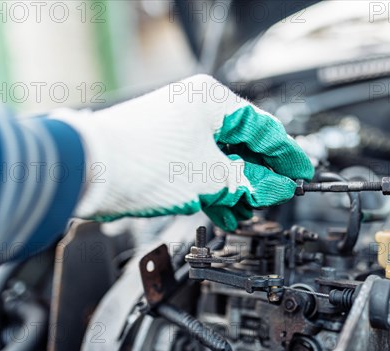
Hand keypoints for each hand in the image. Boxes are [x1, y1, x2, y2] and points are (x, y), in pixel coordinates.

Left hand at [51, 75, 313, 230]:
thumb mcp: (210, 176)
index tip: (304, 174)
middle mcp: (197, 110)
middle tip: (276, 197)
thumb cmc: (140, 160)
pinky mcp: (166, 150)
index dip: (288, 155)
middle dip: (260, 176)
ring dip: (236, 187)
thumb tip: (279, 187)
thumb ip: (251, 182)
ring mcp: (180, 129)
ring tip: (245, 211)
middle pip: (244, 145)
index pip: (264, 128)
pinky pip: (203, 168)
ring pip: (223, 159)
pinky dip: (214, 188)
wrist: (85, 172)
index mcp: (212, 101)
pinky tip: (223, 209)